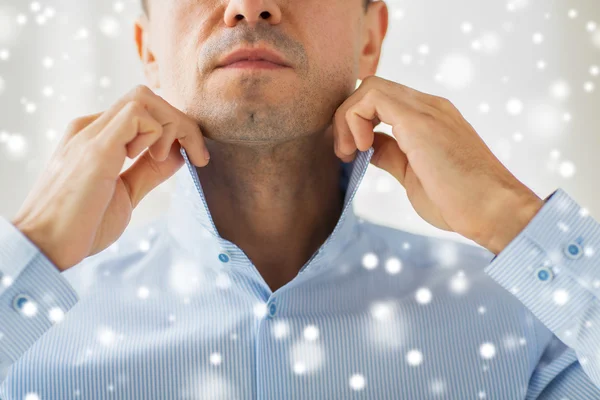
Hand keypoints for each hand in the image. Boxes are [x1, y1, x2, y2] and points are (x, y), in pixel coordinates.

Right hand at [11, 85, 210, 270]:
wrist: (45, 247)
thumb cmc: (82, 226)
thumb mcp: (126, 193)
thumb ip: (148, 172)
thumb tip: (177, 154)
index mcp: (96, 138)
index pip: (143, 112)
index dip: (175, 129)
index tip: (196, 158)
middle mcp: (91, 128)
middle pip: (147, 97)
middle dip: (182, 123)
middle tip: (199, 157)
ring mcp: (91, 133)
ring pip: (144, 97)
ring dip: (172, 126)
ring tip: (166, 161)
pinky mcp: (96, 146)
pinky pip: (138, 113)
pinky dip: (157, 133)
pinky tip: (152, 159)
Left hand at [332, 76, 543, 254]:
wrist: (493, 210)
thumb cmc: (460, 202)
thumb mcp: (412, 174)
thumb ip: (391, 155)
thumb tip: (369, 147)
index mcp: (430, 119)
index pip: (382, 103)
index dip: (357, 123)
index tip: (351, 155)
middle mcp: (429, 107)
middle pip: (372, 90)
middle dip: (346, 118)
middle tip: (345, 154)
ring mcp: (426, 109)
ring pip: (369, 88)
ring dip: (347, 118)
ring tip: (349, 152)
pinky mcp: (419, 120)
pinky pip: (372, 96)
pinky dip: (353, 119)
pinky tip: (361, 148)